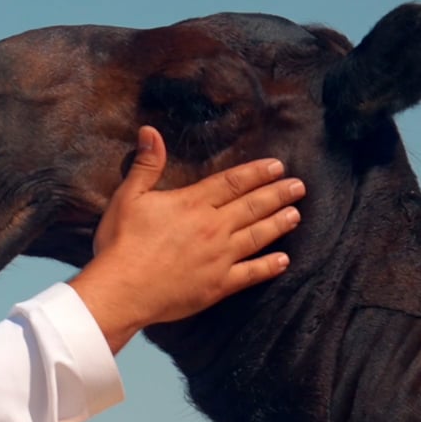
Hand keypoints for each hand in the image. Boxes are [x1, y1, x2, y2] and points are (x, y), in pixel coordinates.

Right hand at [68, 126, 303, 353]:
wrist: (122, 290)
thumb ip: (146, 165)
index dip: (257, 173)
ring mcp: (219, 257)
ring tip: (296, 215)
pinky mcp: (218, 285)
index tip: (277, 166)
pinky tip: (283, 260)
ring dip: (279, 224)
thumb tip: (151, 131)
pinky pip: (251, 273)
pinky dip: (269, 266)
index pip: (232, 182)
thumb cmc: (121, 244)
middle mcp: (213, 227)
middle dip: (278, 194)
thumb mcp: (128, 197)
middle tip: (299, 187)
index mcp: (193, 204)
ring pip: (258, 236)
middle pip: (252, 206)